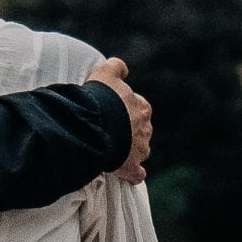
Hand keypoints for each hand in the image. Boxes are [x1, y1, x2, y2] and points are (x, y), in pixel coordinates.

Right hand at [84, 58, 151, 184]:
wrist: (96, 124)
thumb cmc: (101, 99)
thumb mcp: (105, 73)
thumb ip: (116, 67)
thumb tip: (122, 67)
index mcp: (142, 107)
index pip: (138, 108)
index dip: (124, 110)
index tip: (112, 112)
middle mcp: (145, 128)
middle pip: (139, 130)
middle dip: (129, 132)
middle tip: (110, 132)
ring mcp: (140, 149)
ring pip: (139, 151)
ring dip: (130, 152)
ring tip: (112, 152)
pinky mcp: (131, 167)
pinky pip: (136, 173)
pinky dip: (132, 174)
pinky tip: (125, 174)